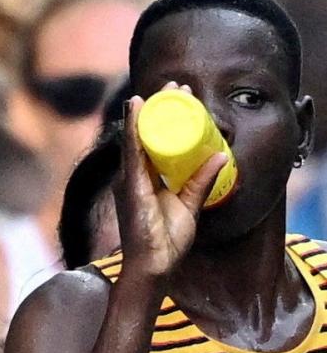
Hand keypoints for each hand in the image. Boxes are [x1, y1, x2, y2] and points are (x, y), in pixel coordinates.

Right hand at [116, 83, 227, 279]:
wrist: (153, 266)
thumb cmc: (167, 242)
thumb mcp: (190, 205)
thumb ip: (202, 181)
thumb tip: (223, 155)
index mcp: (145, 180)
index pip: (155, 142)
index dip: (166, 118)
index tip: (182, 96)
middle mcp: (133, 176)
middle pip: (145, 134)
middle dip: (159, 107)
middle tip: (177, 85)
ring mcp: (128, 180)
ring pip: (138, 136)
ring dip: (149, 110)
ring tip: (164, 90)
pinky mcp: (130, 186)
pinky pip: (132, 152)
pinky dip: (133, 129)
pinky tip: (137, 110)